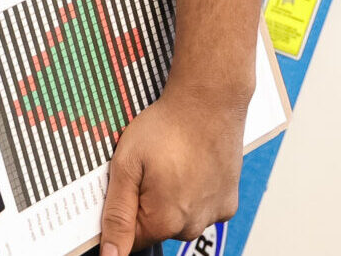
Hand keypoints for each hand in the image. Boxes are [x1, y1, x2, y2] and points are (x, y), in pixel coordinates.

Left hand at [96, 77, 248, 255]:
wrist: (209, 100)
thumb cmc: (168, 126)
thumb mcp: (126, 165)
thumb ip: (116, 213)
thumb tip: (110, 254)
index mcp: (165, 221)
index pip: (131, 238)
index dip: (123, 211)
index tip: (130, 182)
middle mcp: (193, 225)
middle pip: (157, 227)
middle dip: (147, 202)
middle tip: (150, 166)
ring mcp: (214, 214)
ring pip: (180, 218)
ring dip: (172, 197)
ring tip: (173, 161)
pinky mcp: (229, 201)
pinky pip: (202, 207)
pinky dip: (194, 191)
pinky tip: (191, 165)